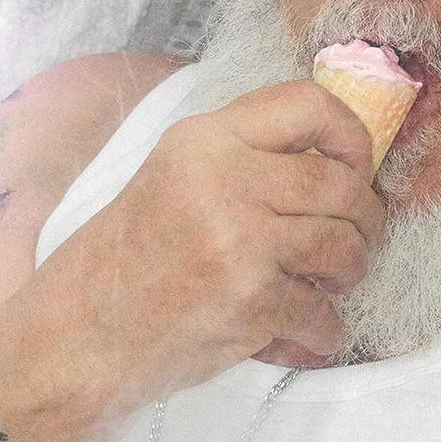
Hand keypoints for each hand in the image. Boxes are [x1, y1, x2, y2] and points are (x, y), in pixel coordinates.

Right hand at [37, 81, 385, 407]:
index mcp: (205, 139)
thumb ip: (243, 160)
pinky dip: (324, 328)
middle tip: (356, 239)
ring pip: (343, 245)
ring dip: (351, 270)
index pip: (308, 104)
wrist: (76, 337)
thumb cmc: (126, 260)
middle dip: (365, 218)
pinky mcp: (250, 299)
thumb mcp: (173, 177)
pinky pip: (321, 310)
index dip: (351, 135)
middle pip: (341, 183)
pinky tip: (306, 331)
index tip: (357, 168)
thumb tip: (334, 162)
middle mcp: (224, 178)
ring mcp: (240, 240)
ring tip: (333, 282)